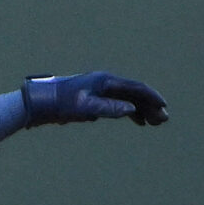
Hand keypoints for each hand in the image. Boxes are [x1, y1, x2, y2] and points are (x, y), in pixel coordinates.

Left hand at [21, 71, 168, 127]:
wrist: (39, 104)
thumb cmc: (60, 104)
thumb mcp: (84, 108)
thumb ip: (108, 108)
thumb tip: (131, 109)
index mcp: (105, 81)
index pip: (135, 88)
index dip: (152, 98)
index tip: (164, 108)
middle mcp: (105, 83)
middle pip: (134, 94)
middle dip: (150, 106)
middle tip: (163, 120)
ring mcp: (99, 90)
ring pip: (126, 99)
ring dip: (141, 109)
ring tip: (152, 123)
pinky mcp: (93, 99)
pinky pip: (116, 103)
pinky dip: (127, 111)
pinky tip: (134, 119)